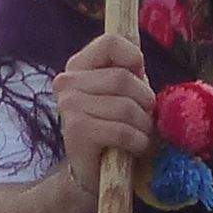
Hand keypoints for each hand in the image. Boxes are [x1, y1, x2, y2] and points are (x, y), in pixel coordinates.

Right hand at [53, 30, 156, 175]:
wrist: (94, 170)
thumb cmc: (114, 125)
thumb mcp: (124, 93)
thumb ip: (130, 72)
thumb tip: (140, 59)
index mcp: (79, 65)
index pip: (110, 42)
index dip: (134, 57)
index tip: (140, 76)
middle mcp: (67, 81)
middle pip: (123, 78)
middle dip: (145, 101)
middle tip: (144, 117)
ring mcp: (69, 105)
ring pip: (126, 106)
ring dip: (143, 124)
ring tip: (139, 133)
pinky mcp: (77, 130)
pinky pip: (122, 130)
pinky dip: (138, 141)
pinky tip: (134, 146)